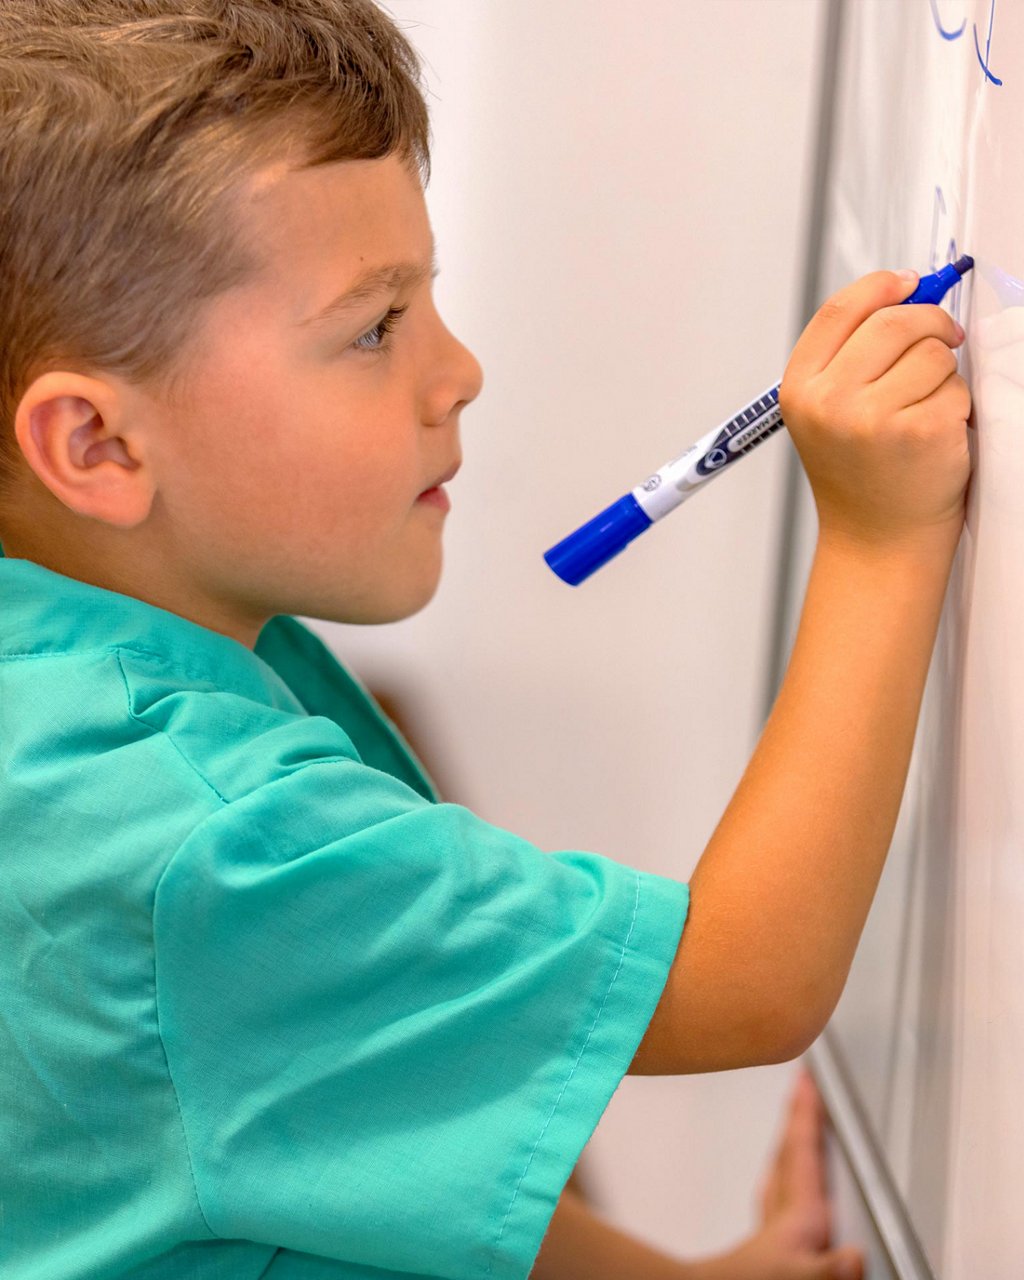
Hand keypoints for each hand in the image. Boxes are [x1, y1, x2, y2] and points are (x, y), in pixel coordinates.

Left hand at [694, 1069, 863, 1279]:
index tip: (808, 1080)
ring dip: (788, 1148)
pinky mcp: (765, 1254)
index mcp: (797, 1219)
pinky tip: (782, 1194)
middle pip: (788, 1155)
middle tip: (802, 1089)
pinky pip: (776, 1200)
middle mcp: (783, 1219)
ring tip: (794, 1130)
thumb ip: (828, 1271)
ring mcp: (772, 1234)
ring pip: (779, 1175)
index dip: (807, 1115)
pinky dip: (782, 1183)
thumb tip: (854, 1257)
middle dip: (797, 1120)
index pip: (802, 1154)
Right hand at [778, 269, 971, 554]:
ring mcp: (874, 418)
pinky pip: (957, 388)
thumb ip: (852, 354)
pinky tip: (935, 436)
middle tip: (944, 338)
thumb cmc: (860, 475)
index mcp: (800, 389)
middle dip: (930, 323)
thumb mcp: (827, 412)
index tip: (911, 284)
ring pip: (933, 353)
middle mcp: (829, 402)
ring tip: (923, 410)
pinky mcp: (921, 431)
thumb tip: (909, 292)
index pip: (842, 309)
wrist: (876, 541)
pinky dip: (956, 407)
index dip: (883, 286)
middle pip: (894, 321)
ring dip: (943, 374)